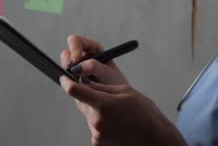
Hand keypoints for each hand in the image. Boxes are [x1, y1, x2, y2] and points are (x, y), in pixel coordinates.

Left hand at [59, 77, 186, 145]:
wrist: (153, 137)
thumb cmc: (143, 113)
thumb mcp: (124, 91)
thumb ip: (101, 87)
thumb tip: (84, 82)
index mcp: (103, 104)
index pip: (75, 91)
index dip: (66, 82)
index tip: (64, 77)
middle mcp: (97, 121)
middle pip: (82, 103)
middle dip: (88, 97)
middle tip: (104, 97)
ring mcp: (97, 134)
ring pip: (88, 115)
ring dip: (95, 111)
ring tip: (115, 113)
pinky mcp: (97, 143)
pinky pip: (93, 127)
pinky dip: (100, 123)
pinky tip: (115, 123)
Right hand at [60, 34, 128, 84]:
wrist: (117, 100)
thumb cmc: (115, 83)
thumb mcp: (107, 73)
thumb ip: (94, 67)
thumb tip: (77, 67)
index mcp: (92, 49)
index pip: (76, 41)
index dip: (73, 48)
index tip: (75, 60)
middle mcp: (83, 57)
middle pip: (67, 54)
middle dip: (68, 62)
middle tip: (73, 73)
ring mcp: (77, 70)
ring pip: (64, 68)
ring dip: (68, 74)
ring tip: (78, 82)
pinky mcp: (73, 81)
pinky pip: (66, 80)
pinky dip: (68, 83)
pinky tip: (75, 88)